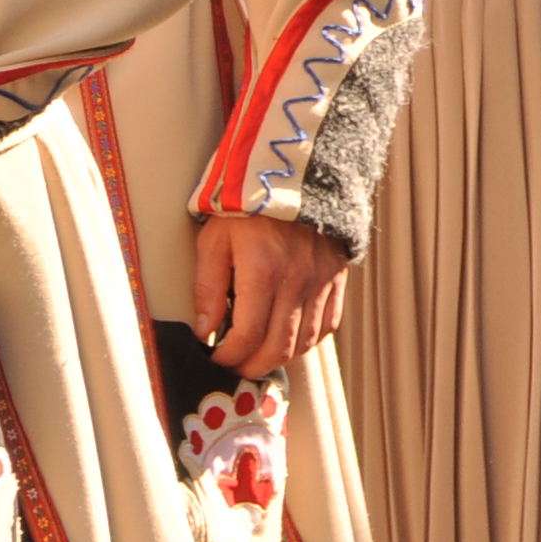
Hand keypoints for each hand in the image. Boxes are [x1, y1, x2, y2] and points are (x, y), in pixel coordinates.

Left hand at [191, 211, 347, 377]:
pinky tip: (292, 340)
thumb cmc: (248, 205)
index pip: (247, 335)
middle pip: (279, 347)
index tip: (216, 358)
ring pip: (307, 341)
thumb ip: (207, 287)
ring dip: (282, 358)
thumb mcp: (214, 239)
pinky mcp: (336, 277)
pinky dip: (311, 340)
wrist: (294, 173)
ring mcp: (321, 281)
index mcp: (263, 272)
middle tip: (236, 368)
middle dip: (253, 366)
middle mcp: (296, 281)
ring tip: (260, 358)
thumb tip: (204, 330)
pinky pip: (330, 323)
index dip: (229, 356)